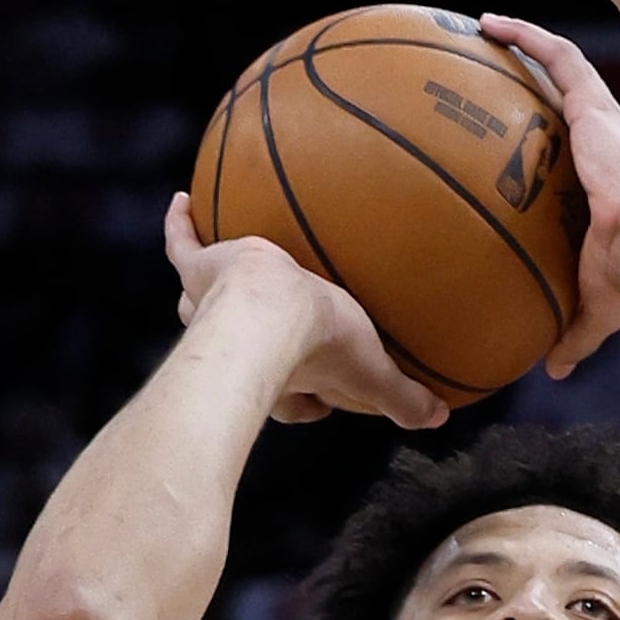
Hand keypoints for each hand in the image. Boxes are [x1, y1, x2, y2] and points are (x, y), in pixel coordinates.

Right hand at [163, 195, 448, 428]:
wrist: (272, 308)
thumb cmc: (321, 345)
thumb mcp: (373, 375)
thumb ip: (402, 398)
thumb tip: (438, 420)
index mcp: (284, 379)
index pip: (297, 397)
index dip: (313, 400)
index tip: (329, 398)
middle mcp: (240, 346)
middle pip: (245, 352)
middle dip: (258, 354)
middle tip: (280, 335)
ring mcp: (212, 308)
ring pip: (202, 309)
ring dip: (211, 299)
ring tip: (223, 273)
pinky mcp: (199, 271)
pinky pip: (182, 245)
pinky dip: (181, 224)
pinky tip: (183, 199)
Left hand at [476, 14, 619, 379]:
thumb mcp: (596, 305)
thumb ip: (572, 332)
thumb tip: (551, 370)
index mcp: (610, 179)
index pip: (579, 145)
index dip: (553, 130)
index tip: (520, 127)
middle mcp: (608, 140)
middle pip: (570, 96)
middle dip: (535, 74)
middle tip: (491, 64)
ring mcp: (604, 119)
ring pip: (563, 64)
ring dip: (526, 42)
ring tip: (483, 27)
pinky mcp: (596, 104)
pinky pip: (559, 55)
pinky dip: (527, 36)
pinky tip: (489, 24)